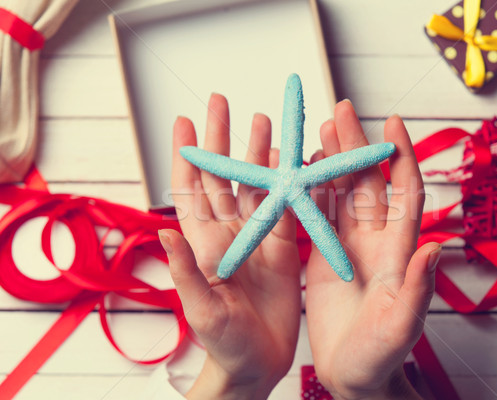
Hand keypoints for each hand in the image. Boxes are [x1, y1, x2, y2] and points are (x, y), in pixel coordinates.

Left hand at [159, 94, 301, 399]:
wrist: (258, 362)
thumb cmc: (224, 342)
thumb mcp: (202, 309)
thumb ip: (186, 271)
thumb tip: (165, 232)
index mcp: (204, 243)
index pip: (190, 189)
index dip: (187, 153)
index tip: (184, 120)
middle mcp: (229, 232)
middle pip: (223, 175)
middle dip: (222, 137)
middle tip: (222, 101)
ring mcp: (257, 236)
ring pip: (256, 184)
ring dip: (257, 152)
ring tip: (262, 121)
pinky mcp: (284, 246)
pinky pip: (287, 206)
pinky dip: (289, 181)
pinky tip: (290, 159)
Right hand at [305, 100, 440, 399]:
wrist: (354, 375)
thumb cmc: (380, 357)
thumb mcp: (399, 326)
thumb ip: (416, 289)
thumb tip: (435, 245)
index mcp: (396, 253)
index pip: (403, 194)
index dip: (399, 157)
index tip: (392, 122)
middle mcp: (375, 242)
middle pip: (366, 182)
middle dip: (354, 145)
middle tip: (340, 110)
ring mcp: (349, 247)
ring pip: (341, 192)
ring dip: (332, 160)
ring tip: (319, 128)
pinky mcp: (326, 256)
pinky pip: (318, 214)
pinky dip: (311, 189)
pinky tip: (302, 169)